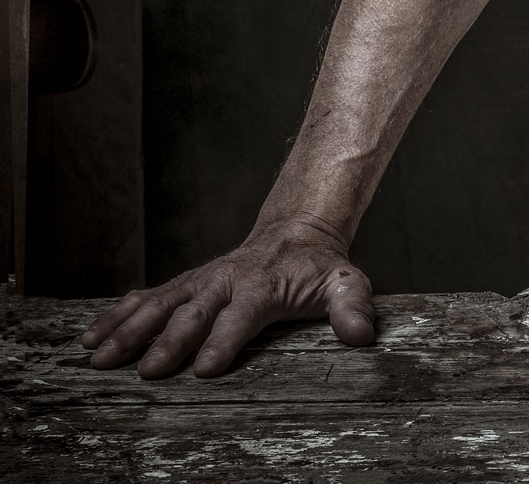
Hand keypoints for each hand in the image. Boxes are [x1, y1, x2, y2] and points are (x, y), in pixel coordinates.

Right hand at [79, 214, 375, 378]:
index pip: (244, 315)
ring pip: (160, 304)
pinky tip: (92, 336)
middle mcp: (227, 280)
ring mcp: (201, 281)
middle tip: (148, 371)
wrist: (296, 233)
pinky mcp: (184, 284)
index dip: (226, 340)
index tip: (207, 367)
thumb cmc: (318, 269)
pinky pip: (146, 297)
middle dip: (171, 341)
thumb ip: (353, 306)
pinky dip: (118, 314)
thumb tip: (362, 335)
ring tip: (100, 357)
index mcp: (264, 285)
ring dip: (130, 329)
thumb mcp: (344, 283)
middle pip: (195, 312)